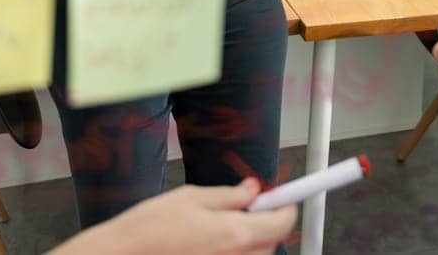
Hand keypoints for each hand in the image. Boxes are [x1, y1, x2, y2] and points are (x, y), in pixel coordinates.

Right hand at [50, 178, 296, 254]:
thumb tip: (253, 189)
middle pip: (271, 242)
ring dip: (248, 242)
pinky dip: (231, 254)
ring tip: (214, 231)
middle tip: (242, 210)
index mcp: (236, 234)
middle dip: (265, 225)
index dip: (286, 206)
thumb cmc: (151, 227)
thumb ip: (229, 195)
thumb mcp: (192, 197)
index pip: (282, 222)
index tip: (283, 198)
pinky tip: (205, 246)